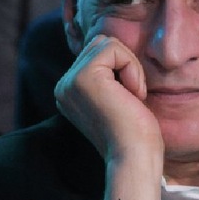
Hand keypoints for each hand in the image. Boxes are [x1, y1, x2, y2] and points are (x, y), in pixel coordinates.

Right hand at [55, 35, 163, 199]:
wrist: (134, 157)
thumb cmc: (135, 134)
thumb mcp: (118, 98)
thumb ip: (108, 76)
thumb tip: (113, 46)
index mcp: (69, 92)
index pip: (97, 54)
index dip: (122, 69)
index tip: (126, 102)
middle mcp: (63, 86)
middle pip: (99, 43)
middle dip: (124, 63)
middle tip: (130, 97)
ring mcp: (69, 81)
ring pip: (106, 42)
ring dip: (128, 65)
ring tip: (130, 96)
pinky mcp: (83, 77)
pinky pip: (113, 48)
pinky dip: (131, 67)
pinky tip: (131, 95)